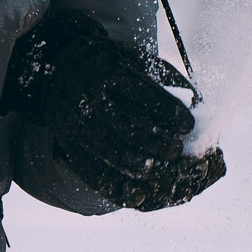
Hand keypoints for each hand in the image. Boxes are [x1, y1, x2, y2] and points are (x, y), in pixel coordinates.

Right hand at [7, 9, 222, 209]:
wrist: (58, 71)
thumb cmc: (108, 65)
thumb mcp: (133, 57)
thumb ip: (163, 75)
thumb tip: (194, 96)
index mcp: (111, 73)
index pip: (148, 97)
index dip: (173, 115)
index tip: (187, 125)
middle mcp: (92, 99)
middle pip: (134, 130)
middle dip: (162, 145)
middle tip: (176, 150)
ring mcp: (78, 126)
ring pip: (116, 155)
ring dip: (145, 167)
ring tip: (162, 168)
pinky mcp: (70, 147)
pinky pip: (95, 174)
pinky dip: (119, 188)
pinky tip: (140, 193)